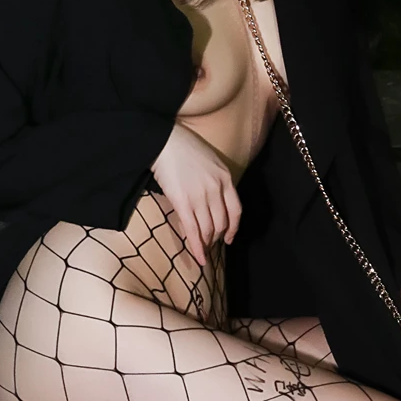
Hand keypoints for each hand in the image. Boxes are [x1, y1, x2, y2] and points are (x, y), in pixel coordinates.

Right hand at [150, 123, 241, 266]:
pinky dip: (197, 248)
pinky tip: (199, 258)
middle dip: (216, 237)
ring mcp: (200, 197)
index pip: (236, 211)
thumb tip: (213, 203)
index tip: (229, 238)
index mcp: (225, 179)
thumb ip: (216, 182)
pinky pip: (193, 231)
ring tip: (202, 249)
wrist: (164, 142)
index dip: (233, 228)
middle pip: (221, 223)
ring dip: (206, 243)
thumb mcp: (210, 162)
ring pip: (208, 230)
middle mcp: (216, 190)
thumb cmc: (184, 149)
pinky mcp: (183, 203)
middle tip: (209, 243)